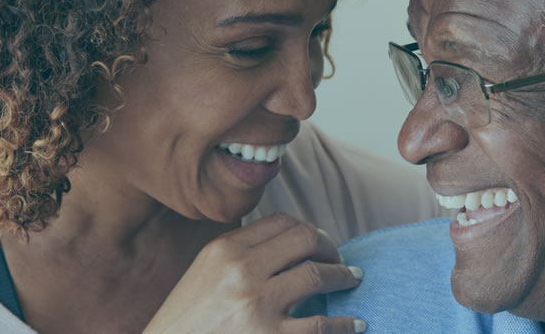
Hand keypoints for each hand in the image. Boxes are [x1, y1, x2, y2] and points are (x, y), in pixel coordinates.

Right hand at [145, 213, 365, 333]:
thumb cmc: (188, 321)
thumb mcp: (204, 275)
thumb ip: (238, 255)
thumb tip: (288, 242)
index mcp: (223, 249)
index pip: (281, 222)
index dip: (307, 230)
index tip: (318, 243)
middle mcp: (241, 271)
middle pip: (305, 239)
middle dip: (330, 248)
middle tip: (341, 262)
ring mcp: (257, 305)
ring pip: (317, 275)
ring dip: (343, 277)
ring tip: (353, 281)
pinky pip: (321, 325)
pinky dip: (345, 324)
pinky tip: (355, 324)